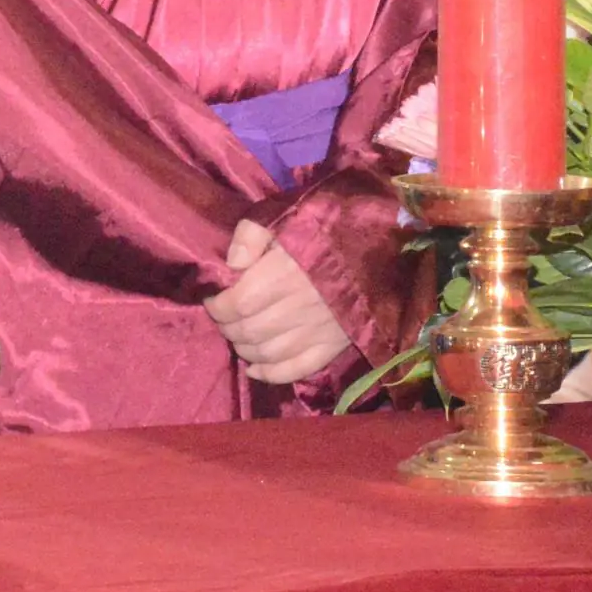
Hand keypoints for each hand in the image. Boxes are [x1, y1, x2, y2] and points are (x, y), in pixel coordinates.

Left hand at [206, 220, 351, 384]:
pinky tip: (255, 369)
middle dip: (228, 328)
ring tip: (237, 338)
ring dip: (245, 350)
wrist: (378, 249)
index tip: (213, 300)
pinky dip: (272, 374)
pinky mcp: (335, 345)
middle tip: (223, 320)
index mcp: (284, 275)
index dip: (218, 307)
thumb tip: (232, 263)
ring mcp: (319, 330)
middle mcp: (300, 307)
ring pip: (269, 352)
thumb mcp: (283, 217)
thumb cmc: (324, 229)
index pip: (238, 303)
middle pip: (250, 331)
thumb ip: (251, 235)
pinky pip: (299, 368)